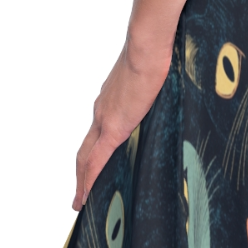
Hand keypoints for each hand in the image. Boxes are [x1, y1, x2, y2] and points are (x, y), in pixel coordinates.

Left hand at [72, 37, 170, 209]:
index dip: (92, 152)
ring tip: (81, 200)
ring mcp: (104, 119)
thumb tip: (167, 95)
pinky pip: (96, 160)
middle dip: (81, 173)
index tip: (91, 168)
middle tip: (80, 195)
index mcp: (110, 100)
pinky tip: (86, 196)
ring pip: (86, 157)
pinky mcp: (113, 127)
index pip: (97, 132)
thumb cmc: (156, 55)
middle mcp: (102, 110)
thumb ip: (153, 92)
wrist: (148, 47)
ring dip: (81, 179)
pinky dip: (88, 179)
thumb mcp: (153, 78)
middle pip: (85, 149)